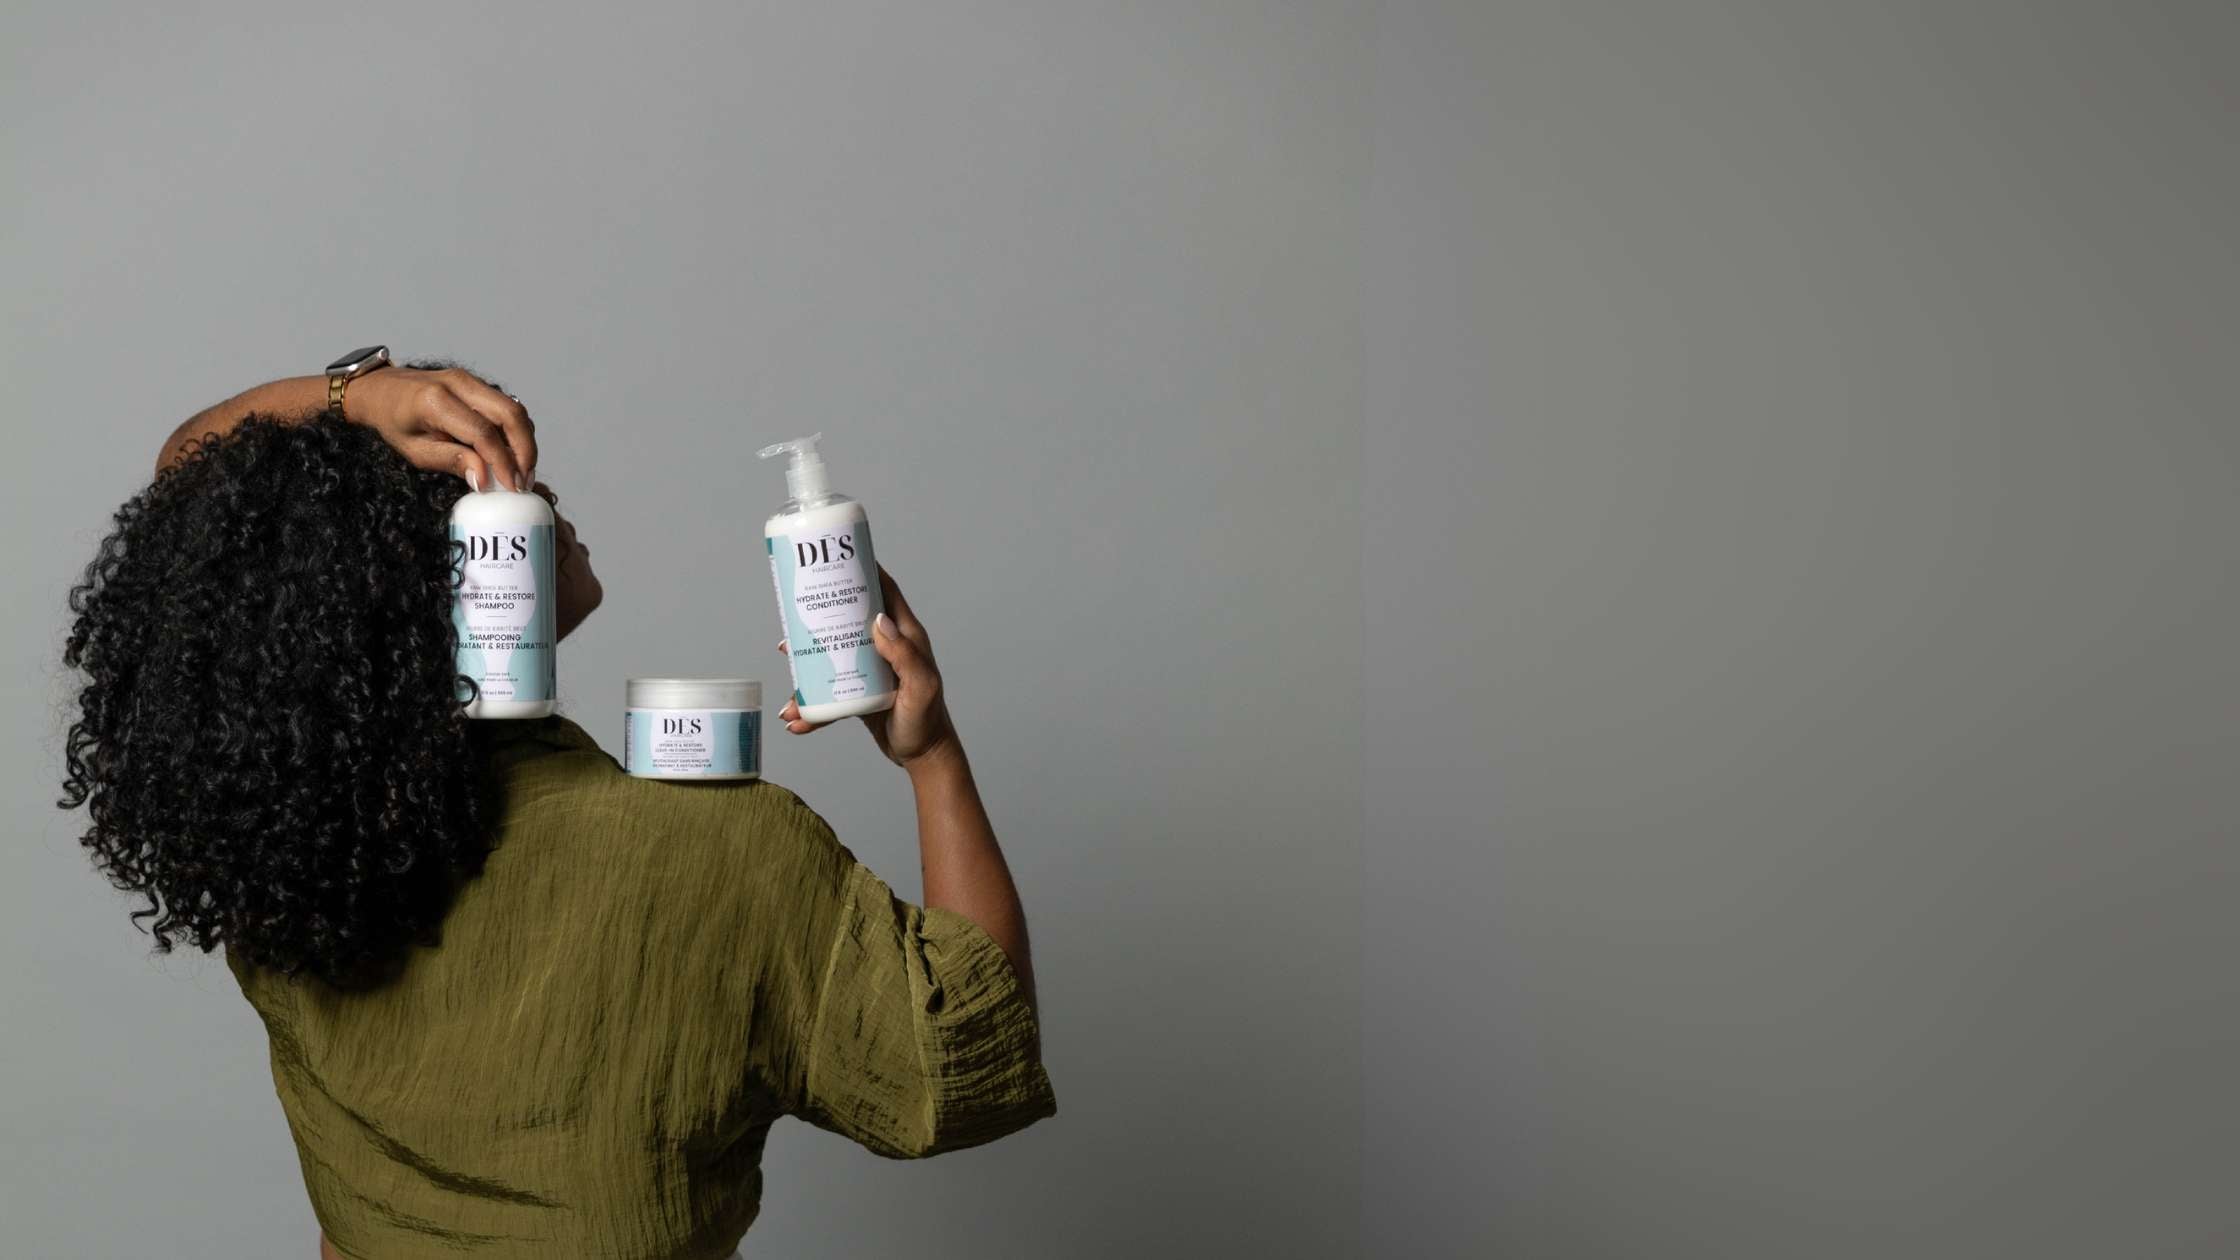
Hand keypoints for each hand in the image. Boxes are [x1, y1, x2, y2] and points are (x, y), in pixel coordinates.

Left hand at [343, 366, 537, 490]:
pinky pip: (506, 406)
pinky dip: (516, 431)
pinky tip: (512, 453)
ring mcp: (469, 380)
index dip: (503, 462)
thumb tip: (484, 478)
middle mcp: (457, 383)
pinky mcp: (476, 383)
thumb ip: (452, 461)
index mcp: (436, 401)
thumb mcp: (414, 450)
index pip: (483, 433)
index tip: (512, 487)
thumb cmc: (391, 421)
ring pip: (514, 409)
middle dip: (525, 450)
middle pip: (509, 414)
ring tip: (522, 470)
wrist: (378, 390)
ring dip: (525, 441)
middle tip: (524, 480)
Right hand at [779, 567, 959, 769]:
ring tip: (786, 666)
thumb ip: (904, 654)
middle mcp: (886, 646)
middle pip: (848, 617)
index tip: (835, 556)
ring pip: (832, 653)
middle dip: (820, 614)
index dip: (863, 569)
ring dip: (806, 662)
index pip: (883, 591)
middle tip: (793, 614)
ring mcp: (870, 667)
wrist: (921, 756)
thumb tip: (878, 619)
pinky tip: (796, 718)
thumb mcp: (920, 687)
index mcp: (904, 636)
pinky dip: (811, 703)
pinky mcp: (858, 689)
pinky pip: (829, 689)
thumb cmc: (927, 721)